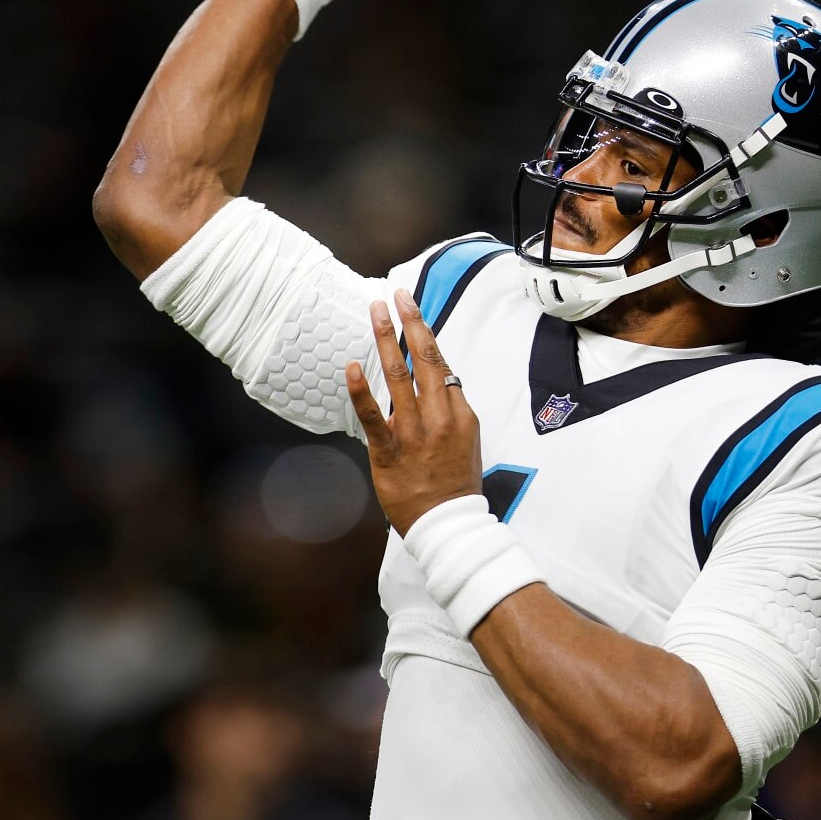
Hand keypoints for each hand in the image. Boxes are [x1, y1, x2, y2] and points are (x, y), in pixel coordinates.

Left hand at [345, 288, 482, 534]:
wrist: (448, 524)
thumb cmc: (457, 484)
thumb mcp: (469, 442)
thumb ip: (454, 410)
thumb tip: (441, 384)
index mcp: (461, 413)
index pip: (443, 366)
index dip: (426, 337)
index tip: (414, 313)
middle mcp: (440, 417)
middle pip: (426, 359)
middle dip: (411, 322)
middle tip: (398, 295)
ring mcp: (414, 432)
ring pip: (400, 376)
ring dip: (386, 339)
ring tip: (375, 311)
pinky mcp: (389, 450)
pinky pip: (373, 415)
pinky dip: (361, 389)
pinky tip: (352, 366)